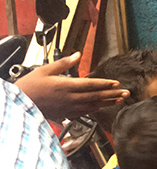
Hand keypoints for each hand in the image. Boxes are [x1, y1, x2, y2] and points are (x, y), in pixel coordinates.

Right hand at [15, 52, 129, 119]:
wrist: (18, 105)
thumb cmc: (29, 87)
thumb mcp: (44, 70)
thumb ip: (63, 63)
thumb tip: (77, 54)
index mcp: (65, 86)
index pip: (90, 85)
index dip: (105, 84)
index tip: (117, 83)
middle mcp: (70, 98)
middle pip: (96, 96)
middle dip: (113, 94)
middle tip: (127, 93)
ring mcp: (68, 108)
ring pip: (92, 106)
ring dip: (108, 103)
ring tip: (120, 101)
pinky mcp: (65, 114)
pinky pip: (84, 112)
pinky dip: (96, 109)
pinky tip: (103, 107)